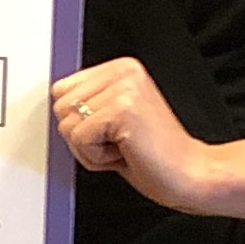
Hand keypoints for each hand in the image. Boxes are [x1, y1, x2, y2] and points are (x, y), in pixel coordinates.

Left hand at [50, 59, 244, 221]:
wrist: (191, 174)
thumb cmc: (154, 154)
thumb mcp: (116, 118)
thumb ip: (90, 103)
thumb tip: (53, 102)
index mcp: (122, 68)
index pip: (62, 90)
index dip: (79, 121)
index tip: (112, 131)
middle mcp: (123, 72)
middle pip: (60, 106)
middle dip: (82, 135)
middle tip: (119, 142)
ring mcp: (124, 89)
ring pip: (66, 125)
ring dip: (89, 148)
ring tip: (123, 147)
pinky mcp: (121, 110)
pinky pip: (78, 139)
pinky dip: (95, 158)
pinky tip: (126, 153)